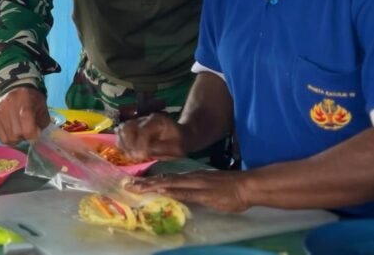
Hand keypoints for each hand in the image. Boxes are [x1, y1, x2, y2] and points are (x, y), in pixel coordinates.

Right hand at [0, 86, 50, 144]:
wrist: (16, 87)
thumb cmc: (32, 100)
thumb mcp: (43, 109)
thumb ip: (41, 125)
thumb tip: (34, 138)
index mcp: (26, 103)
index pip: (27, 129)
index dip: (32, 136)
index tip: (35, 135)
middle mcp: (9, 106)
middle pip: (16, 135)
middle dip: (24, 137)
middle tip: (26, 132)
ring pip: (8, 138)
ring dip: (15, 139)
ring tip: (19, 131)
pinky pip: (0, 137)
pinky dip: (7, 138)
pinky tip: (11, 131)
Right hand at [116, 113, 191, 160]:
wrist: (180, 136)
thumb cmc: (179, 143)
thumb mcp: (176, 148)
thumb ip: (160, 149)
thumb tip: (143, 152)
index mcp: (158, 121)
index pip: (143, 130)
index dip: (140, 144)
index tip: (141, 156)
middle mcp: (145, 118)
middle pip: (128, 126)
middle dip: (129, 144)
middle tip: (134, 157)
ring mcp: (137, 122)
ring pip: (121, 129)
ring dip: (123, 144)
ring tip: (130, 156)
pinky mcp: (132, 128)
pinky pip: (120, 133)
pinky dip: (121, 144)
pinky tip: (127, 153)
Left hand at [128, 169, 250, 212]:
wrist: (246, 185)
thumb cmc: (229, 188)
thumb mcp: (207, 188)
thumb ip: (193, 191)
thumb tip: (180, 196)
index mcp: (191, 177)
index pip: (166, 178)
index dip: (149, 181)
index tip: (134, 183)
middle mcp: (190, 178)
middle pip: (163, 180)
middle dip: (145, 183)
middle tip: (127, 185)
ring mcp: (196, 184)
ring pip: (170, 184)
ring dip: (152, 186)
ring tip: (137, 188)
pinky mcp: (204, 193)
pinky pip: (185, 192)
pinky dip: (172, 192)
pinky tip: (161, 192)